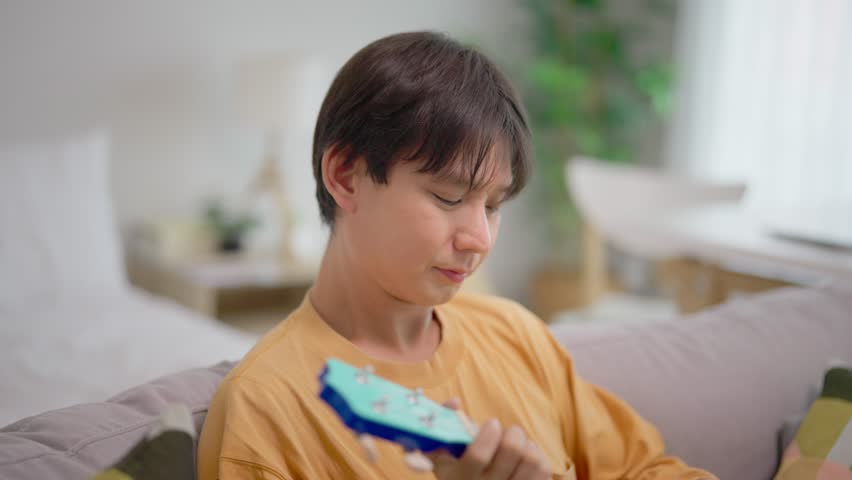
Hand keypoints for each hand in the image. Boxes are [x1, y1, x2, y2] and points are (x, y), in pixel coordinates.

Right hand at [428, 398, 551, 479]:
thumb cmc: (456, 466)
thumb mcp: (441, 450)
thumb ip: (444, 422)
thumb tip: (455, 402)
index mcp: (460, 478)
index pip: (478, 455)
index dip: (489, 433)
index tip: (493, 423)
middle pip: (512, 451)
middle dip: (512, 432)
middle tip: (506, 433)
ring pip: (532, 459)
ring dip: (527, 445)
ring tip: (517, 446)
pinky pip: (543, 470)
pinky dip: (537, 457)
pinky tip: (525, 459)